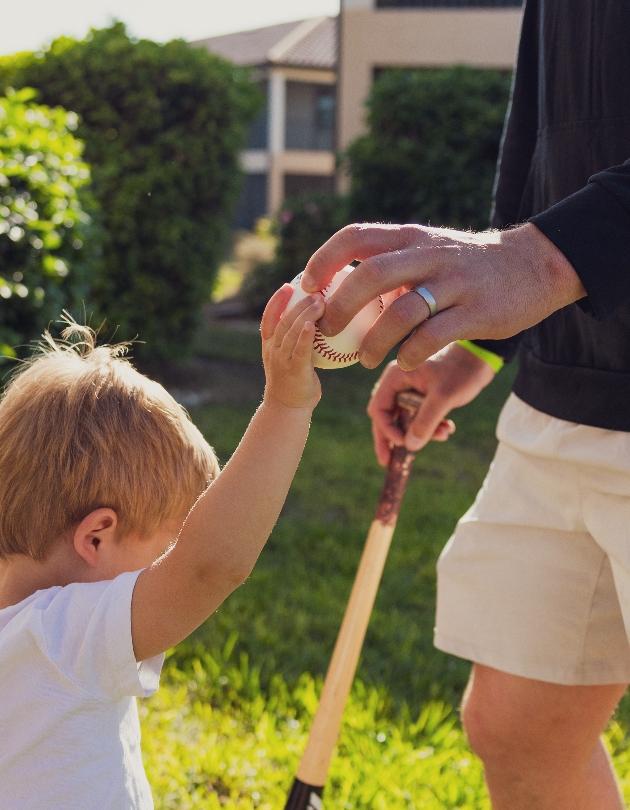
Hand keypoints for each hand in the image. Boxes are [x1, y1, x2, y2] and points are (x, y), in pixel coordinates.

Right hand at [261, 284, 324, 409]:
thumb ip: (300, 342)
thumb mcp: (293, 359)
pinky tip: (313, 325)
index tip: (288, 286)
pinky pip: (299, 350)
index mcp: (269, 346)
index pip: (269, 318)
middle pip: (282, 321)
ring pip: (290, 332)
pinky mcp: (293, 370)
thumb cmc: (295, 382)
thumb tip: (321, 323)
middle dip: (297, 303)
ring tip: (320, 302)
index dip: (277, 301)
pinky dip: (304, 336)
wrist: (288, 409)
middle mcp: (272, 350)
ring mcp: (281, 360)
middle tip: (315, 291)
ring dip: (304, 314)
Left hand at [301, 222, 585, 369]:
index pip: (356, 237)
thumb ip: (391, 262)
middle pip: (371, 275)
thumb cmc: (469, 265)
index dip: (323, 259)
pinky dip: (409, 353)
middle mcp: (429, 255)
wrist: (535, 266)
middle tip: (326, 331)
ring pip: (401, 312)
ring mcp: (454, 283)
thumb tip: (340, 286)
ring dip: (374, 342)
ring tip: (363, 360)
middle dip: (339, 306)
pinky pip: (432, 336)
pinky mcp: (476, 312)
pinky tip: (402, 363)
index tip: (307, 285)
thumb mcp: (430, 249)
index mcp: (411, 238)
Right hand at [368, 343, 495, 465]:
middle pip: (386, 416)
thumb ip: (426, 421)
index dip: (386, 429)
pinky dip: (430, 426)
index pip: (378, 408)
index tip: (402, 444)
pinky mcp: (422, 396)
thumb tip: (410, 446)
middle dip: (393, 438)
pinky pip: (418, 416)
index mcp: (395, 377)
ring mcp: (410, 390)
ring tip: (443, 436)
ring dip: (420, 432)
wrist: (481, 358)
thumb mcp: (443, 397)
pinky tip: (448, 429)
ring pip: (404, 419)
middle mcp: (398, 383)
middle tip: (388, 462)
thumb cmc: (461, 370)